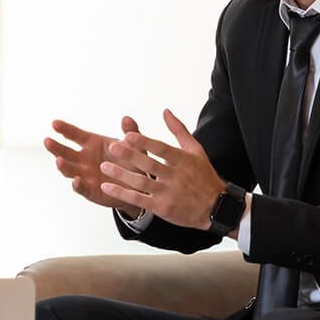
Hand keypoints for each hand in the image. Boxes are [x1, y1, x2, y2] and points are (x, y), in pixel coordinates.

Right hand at [44, 116, 144, 218]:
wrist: (140, 186)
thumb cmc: (133, 162)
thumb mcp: (134, 146)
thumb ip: (131, 133)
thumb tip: (127, 118)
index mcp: (92, 144)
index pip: (75, 135)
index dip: (65, 129)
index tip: (54, 123)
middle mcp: (84, 159)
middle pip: (66, 152)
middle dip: (56, 147)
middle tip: (47, 141)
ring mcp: (85, 175)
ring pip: (69, 170)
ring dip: (63, 166)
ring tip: (59, 160)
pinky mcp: (90, 191)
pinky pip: (81, 188)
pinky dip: (78, 185)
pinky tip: (76, 181)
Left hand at [98, 109, 227, 231]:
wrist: (216, 207)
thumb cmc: (204, 176)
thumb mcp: (196, 150)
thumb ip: (179, 130)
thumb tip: (165, 111)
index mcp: (183, 160)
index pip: (161, 149)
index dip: (145, 142)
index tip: (128, 135)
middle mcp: (175, 176)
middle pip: (150, 165)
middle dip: (130, 156)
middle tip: (112, 147)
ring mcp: (168, 193)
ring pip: (141, 182)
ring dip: (121, 175)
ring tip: (104, 166)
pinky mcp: (162, 207)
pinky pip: (138, 200)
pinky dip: (122, 193)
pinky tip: (107, 187)